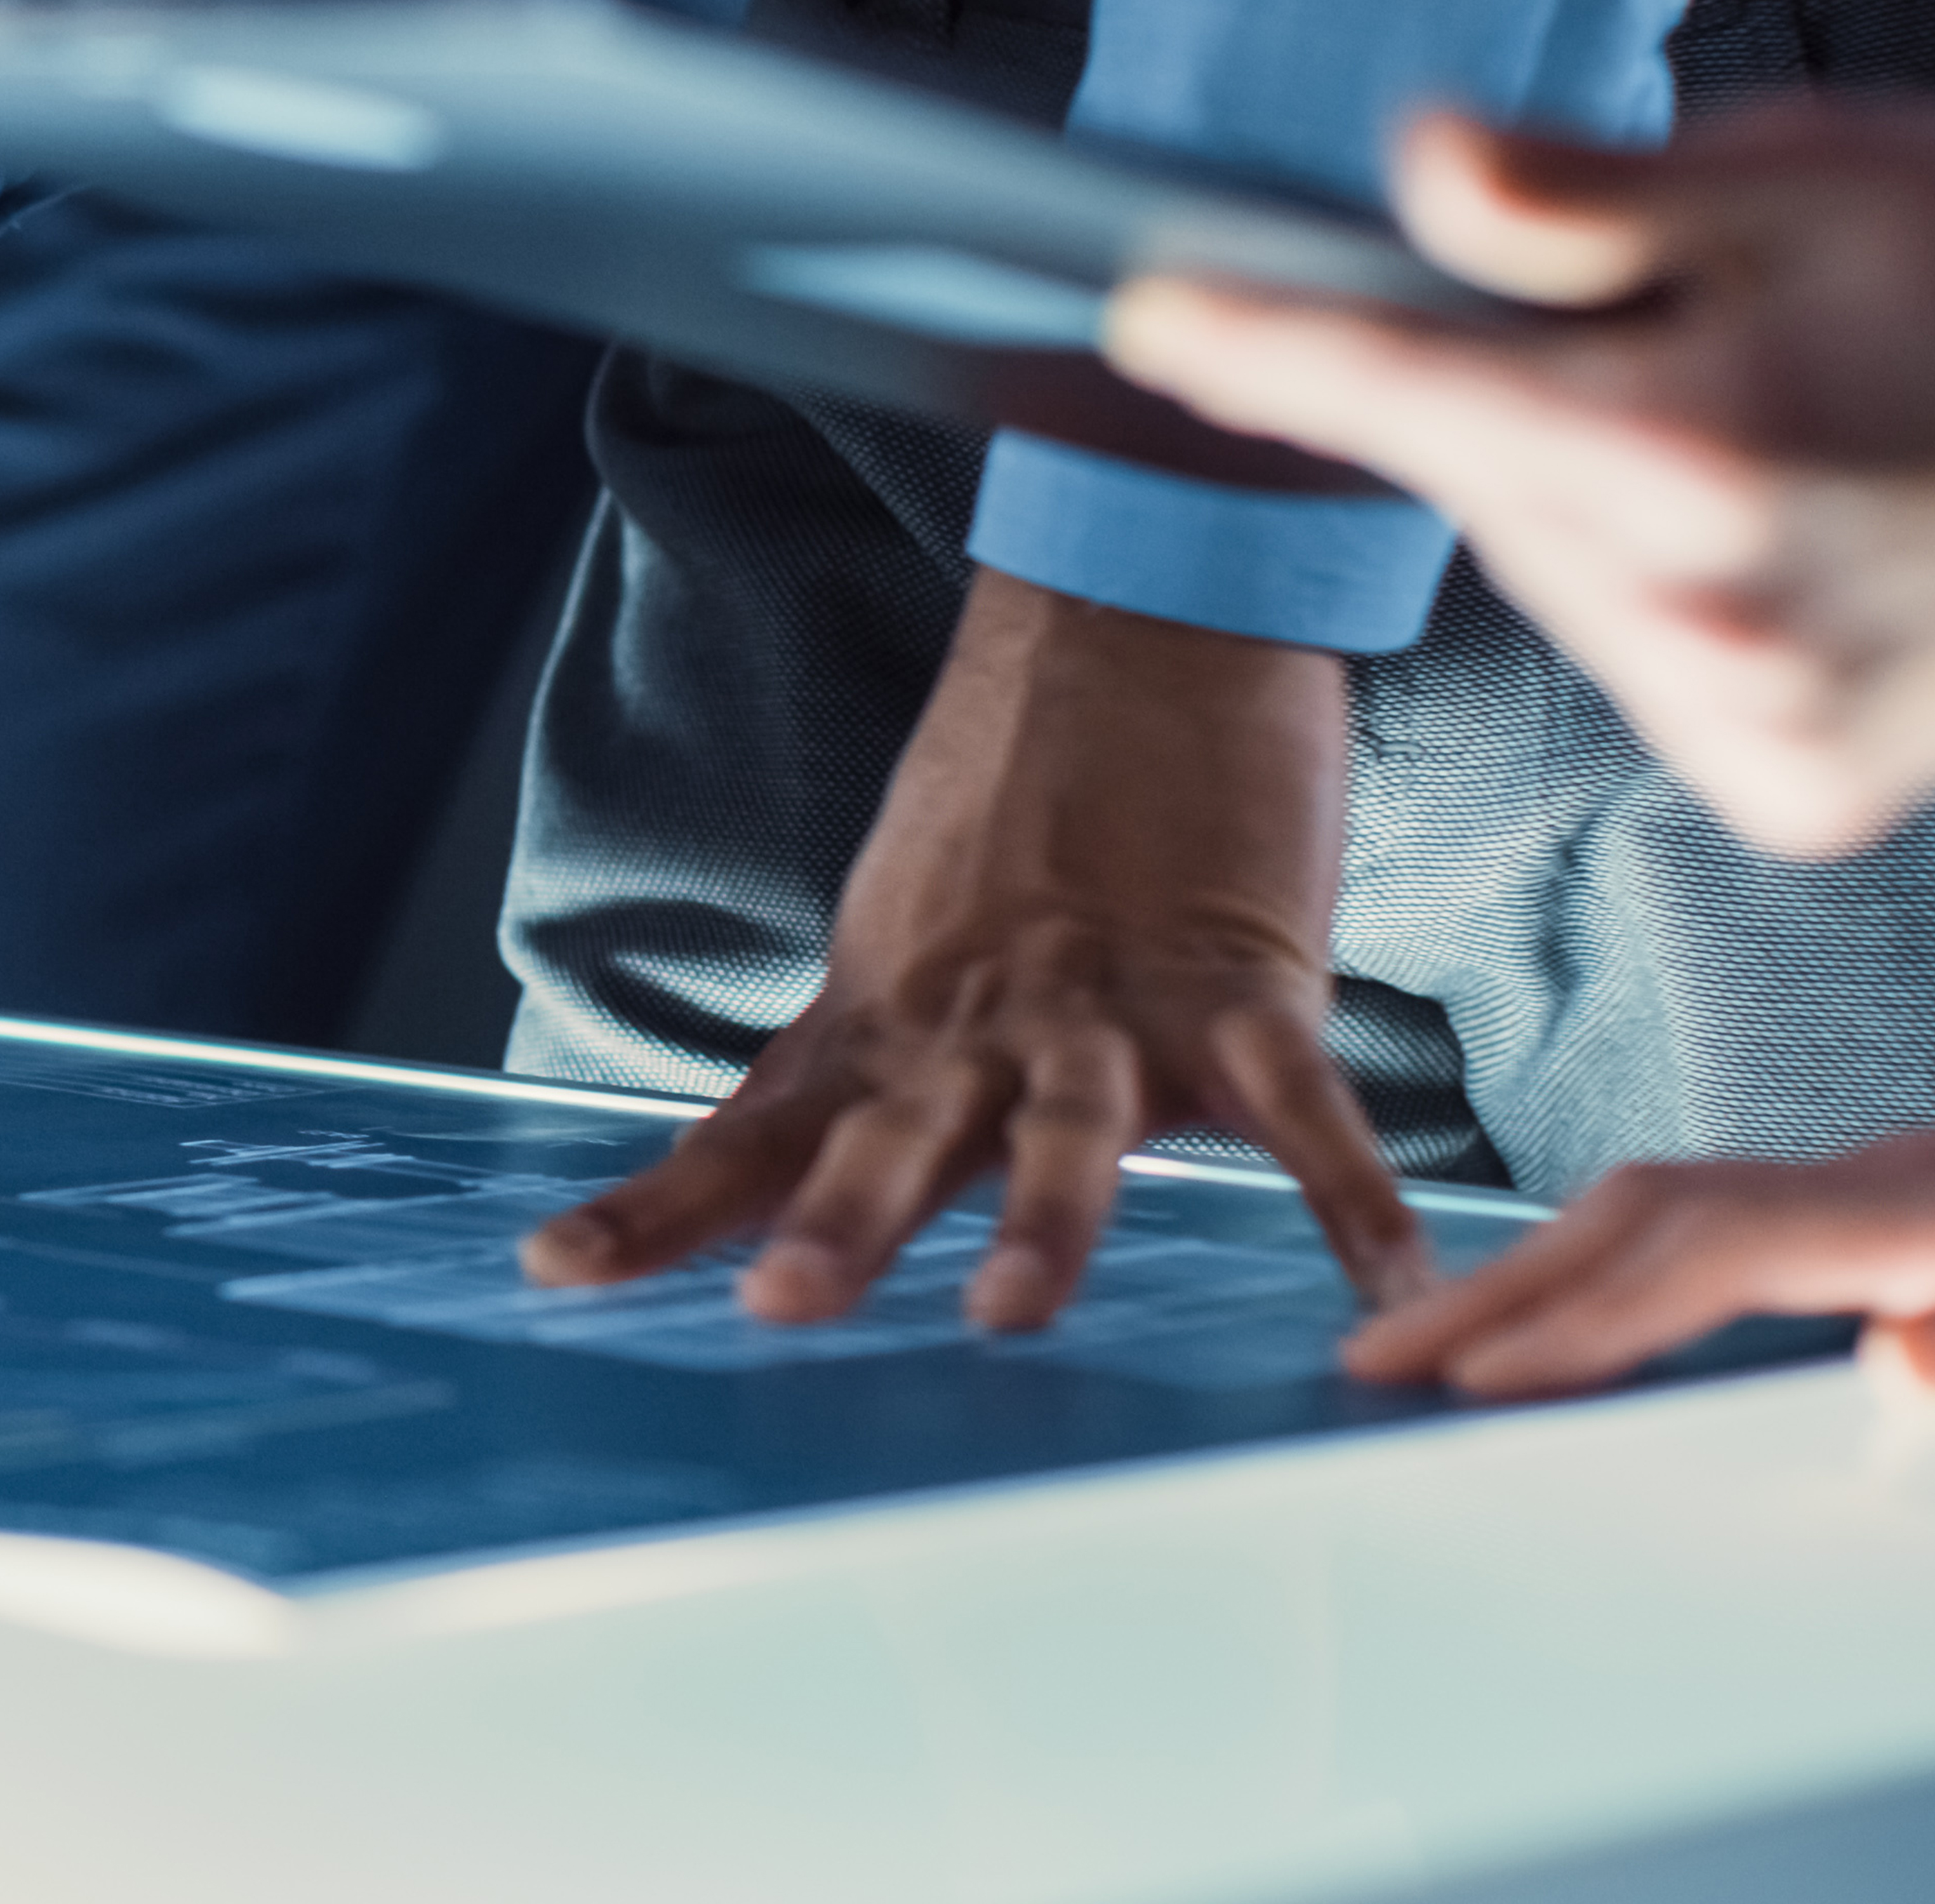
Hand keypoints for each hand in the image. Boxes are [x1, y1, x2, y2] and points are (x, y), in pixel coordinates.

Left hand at [521, 572, 1435, 1328]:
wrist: (1137, 623)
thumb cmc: (1017, 810)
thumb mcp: (898, 948)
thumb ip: (851, 1078)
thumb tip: (763, 1196)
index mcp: (887, 1022)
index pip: (747, 1134)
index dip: (654, 1210)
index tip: (551, 1272)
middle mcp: (978, 1022)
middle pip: (894, 1137)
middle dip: (842, 1223)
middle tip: (785, 1305)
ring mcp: (1109, 1000)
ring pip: (1067, 1124)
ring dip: (1041, 1220)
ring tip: (1008, 1311)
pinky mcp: (1241, 976)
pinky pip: (1301, 1104)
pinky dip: (1346, 1195)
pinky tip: (1383, 1283)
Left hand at [1110, 104, 1934, 855]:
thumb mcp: (1817, 183)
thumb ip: (1584, 196)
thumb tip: (1414, 170)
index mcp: (1700, 462)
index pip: (1404, 393)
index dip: (1265, 348)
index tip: (1161, 317)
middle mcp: (1715, 620)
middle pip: (1489, 493)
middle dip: (1524, 412)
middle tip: (1674, 345)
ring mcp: (1758, 728)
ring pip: (1565, 584)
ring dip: (1607, 508)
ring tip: (1778, 439)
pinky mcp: (1796, 789)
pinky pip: (1656, 669)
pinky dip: (1684, 599)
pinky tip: (1800, 543)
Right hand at [1347, 1119, 1934, 1397]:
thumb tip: (1903, 1369)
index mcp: (1931, 1213)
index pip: (1712, 1253)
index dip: (1588, 1315)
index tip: (1477, 1385)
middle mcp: (1883, 1186)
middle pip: (1647, 1213)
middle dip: (1502, 1284)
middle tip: (1374, 1357)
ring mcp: (1876, 1191)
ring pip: (1662, 1211)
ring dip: (1537, 1275)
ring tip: (1425, 1342)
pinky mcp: (1884, 1212)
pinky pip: (1704, 1229)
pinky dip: (1608, 1270)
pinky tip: (1567, 1318)